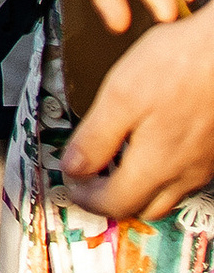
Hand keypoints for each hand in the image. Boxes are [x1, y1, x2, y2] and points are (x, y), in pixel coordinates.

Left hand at [61, 8, 213, 225]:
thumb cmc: (182, 64)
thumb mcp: (122, 95)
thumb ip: (95, 137)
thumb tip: (73, 166)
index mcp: (156, 166)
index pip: (113, 204)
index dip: (85, 198)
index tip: (72, 181)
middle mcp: (185, 174)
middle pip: (143, 208)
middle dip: (112, 199)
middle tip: (92, 178)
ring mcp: (205, 163)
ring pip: (169, 194)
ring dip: (141, 187)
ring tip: (120, 159)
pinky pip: (188, 175)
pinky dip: (164, 170)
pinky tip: (156, 141)